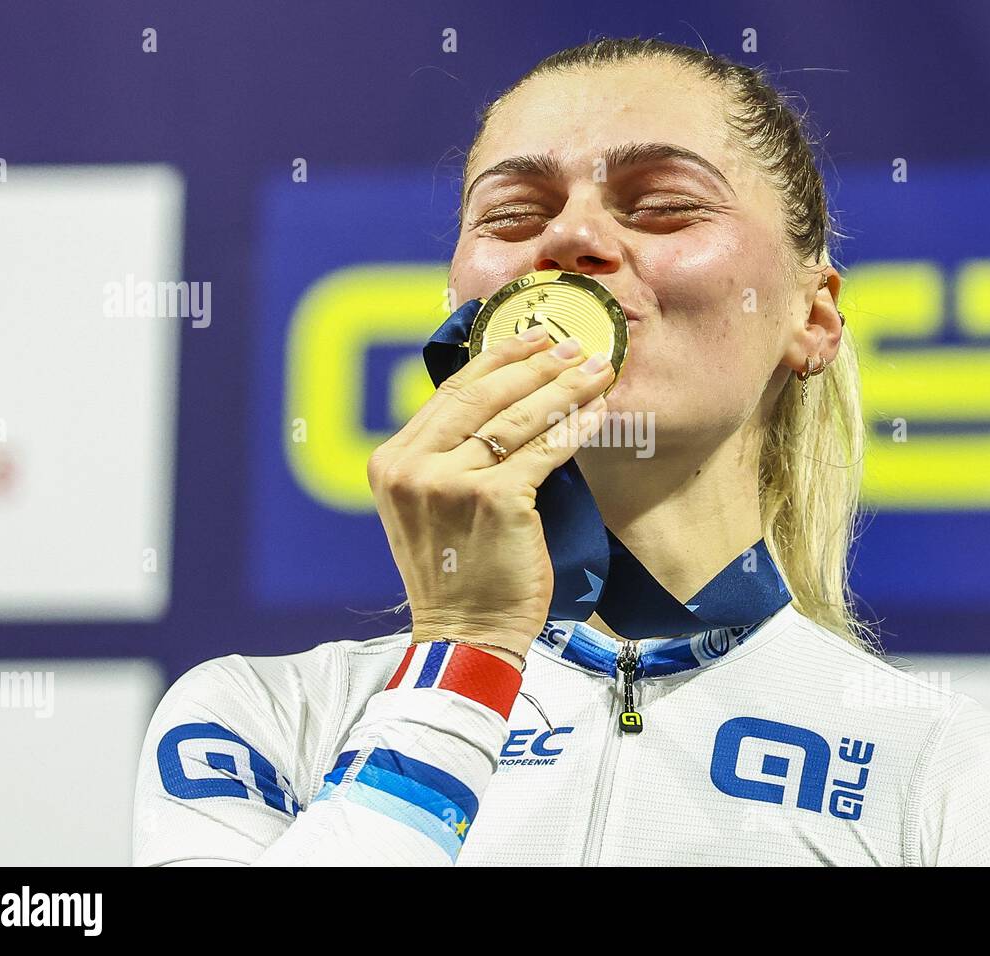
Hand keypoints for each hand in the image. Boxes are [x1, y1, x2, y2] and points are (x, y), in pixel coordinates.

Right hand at [368, 328, 613, 656]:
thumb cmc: (456, 574)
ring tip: (596, 369)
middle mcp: (414, 468)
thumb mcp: (427, 507)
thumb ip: (446, 457)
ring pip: (518, 418)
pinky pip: (545, 450)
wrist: (464, 634)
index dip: (496, 359)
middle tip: (572, 345)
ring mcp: (452, 483)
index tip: (530, 339)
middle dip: (536, 363)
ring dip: (564, 386)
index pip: (449, 394)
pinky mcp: (497, 500)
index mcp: (392, 463)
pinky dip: (576, 426)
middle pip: (483, 395)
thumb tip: (502, 401)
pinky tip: (597, 411)